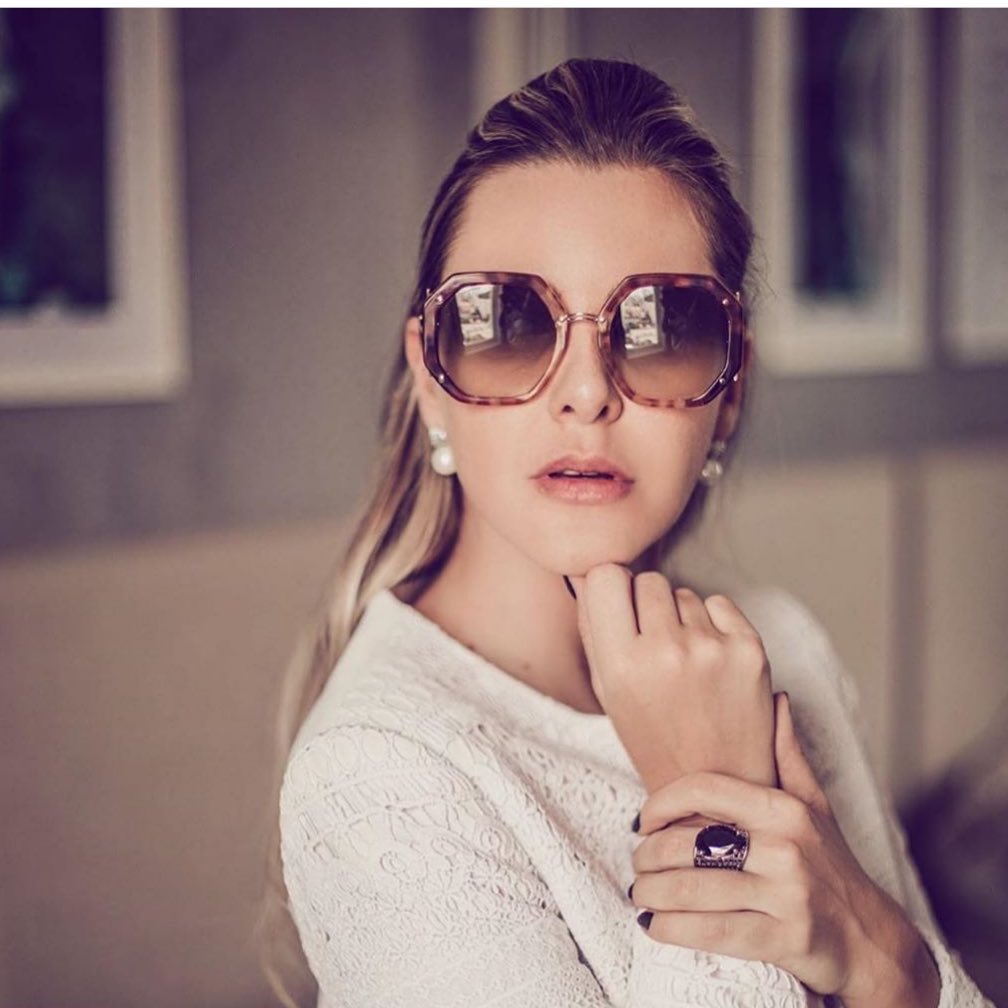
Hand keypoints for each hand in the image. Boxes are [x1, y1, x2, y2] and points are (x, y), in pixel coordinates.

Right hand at [570, 564, 775, 793]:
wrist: (718, 784)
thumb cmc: (655, 736)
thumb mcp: (608, 690)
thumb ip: (595, 629)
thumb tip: (591, 572)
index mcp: (620, 664)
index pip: (605, 575)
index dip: (612, 589)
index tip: (619, 608)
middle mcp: (665, 651)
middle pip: (648, 580)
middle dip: (648, 604)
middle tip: (656, 646)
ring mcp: (711, 648)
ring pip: (684, 593)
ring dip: (682, 618)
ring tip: (687, 663)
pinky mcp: (750, 649)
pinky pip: (719, 603)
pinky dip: (715, 623)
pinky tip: (712, 660)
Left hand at [629, 693, 939, 1006]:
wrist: (873, 940)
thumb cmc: (832, 866)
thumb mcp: (815, 805)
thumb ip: (787, 754)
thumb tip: (777, 698)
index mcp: (783, 809)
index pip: (704, 789)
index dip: (661, 802)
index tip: (642, 819)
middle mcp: (786, 847)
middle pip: (688, 842)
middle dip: (648, 855)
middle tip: (637, 862)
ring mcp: (786, 894)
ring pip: (692, 889)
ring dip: (651, 892)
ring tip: (640, 892)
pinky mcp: (785, 940)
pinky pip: (709, 932)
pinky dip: (670, 929)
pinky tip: (654, 924)